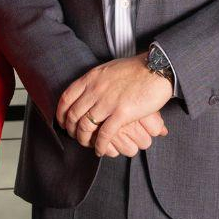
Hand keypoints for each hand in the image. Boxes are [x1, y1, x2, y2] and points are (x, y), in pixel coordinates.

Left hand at [57, 54, 172, 156]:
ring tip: (87, 145)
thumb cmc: (136, 69)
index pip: (67, 97)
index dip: (61, 112)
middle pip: (74, 114)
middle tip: (74, 136)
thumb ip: (96, 80)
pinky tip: (100, 150)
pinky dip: (100, 145)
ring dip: (84, 139)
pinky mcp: (122, 113)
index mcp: (91, 78)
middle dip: (71, 129)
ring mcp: (108, 102)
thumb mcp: (109, 69)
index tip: (62, 121)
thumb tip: (88, 87)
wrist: (156, 69)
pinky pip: (105, 134)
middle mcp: (96, 89)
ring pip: (86, 126)